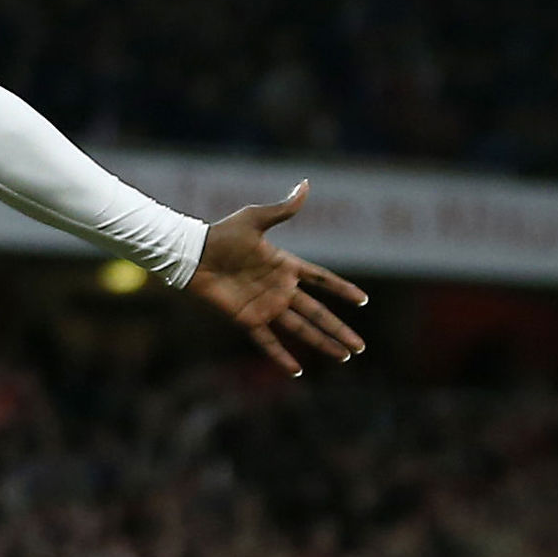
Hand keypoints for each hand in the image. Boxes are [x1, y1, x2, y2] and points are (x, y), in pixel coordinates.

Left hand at [186, 183, 368, 376]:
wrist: (194, 255)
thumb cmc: (222, 234)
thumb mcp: (256, 219)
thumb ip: (283, 209)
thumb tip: (305, 185)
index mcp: (286, 265)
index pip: (321, 280)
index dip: (341, 289)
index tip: (363, 301)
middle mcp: (280, 289)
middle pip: (318, 313)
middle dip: (340, 329)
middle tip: (361, 346)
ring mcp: (265, 306)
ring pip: (301, 329)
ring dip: (322, 343)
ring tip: (343, 356)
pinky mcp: (247, 319)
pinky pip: (267, 341)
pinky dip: (281, 356)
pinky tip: (297, 371)